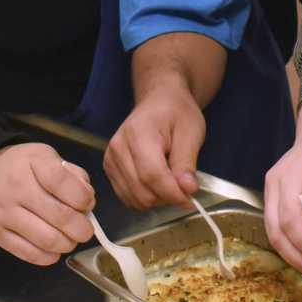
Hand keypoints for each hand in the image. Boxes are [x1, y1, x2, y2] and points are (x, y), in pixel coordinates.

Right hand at [0, 142, 94, 265]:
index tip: (88, 203)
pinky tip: (54, 249)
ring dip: (68, 244)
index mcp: (33, 162)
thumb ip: (72, 175)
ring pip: (47, 240)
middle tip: (85, 229)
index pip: (62, 182)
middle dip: (82, 228)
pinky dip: (49, 256)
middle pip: (60, 216)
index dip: (83, 198)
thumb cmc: (22, 167)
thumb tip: (87, 200)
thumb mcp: (46, 157)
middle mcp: (17, 188)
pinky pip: (29, 254)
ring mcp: (5, 213)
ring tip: (70, 239)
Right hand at [104, 78, 204, 209]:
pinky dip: (146, 197)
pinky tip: (157, 182)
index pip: (152, 175)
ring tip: (170, 179)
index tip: (191, 199)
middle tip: (183, 186)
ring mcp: (111, 159)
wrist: (160, 102)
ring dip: (157, 198)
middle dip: (167, 197)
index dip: (173, 193)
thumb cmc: (176, 113)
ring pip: (135, 199)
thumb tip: (187, 190)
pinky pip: (128, 197)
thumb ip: (187, 163)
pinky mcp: (110, 168)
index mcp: (138, 133)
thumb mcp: (191, 132)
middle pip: (142, 191)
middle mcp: (118, 147)